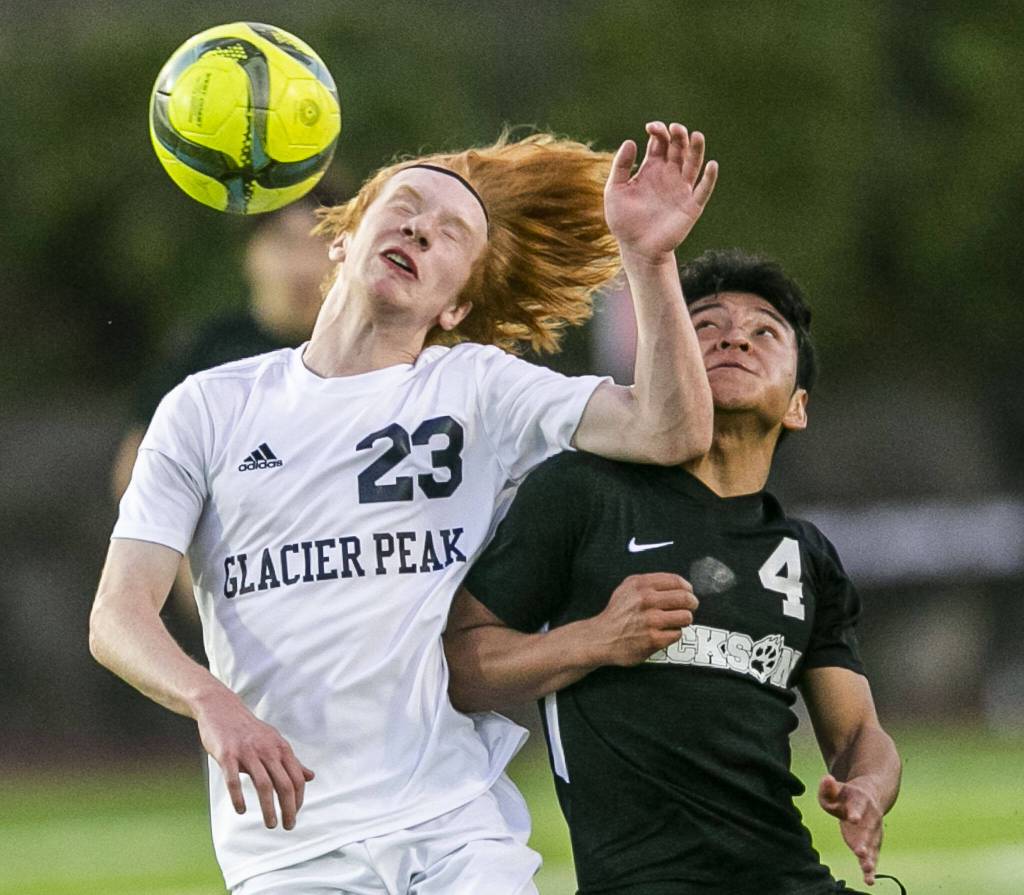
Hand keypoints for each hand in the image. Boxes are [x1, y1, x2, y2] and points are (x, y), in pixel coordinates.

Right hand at [195, 689, 314, 830]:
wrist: (221, 708)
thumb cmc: (249, 730)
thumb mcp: (274, 742)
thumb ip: (291, 762)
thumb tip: (310, 777)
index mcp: (280, 748)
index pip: (296, 778)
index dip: (298, 799)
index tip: (294, 814)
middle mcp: (267, 750)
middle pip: (284, 784)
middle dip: (288, 808)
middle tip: (288, 826)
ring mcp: (247, 752)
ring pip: (263, 785)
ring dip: (269, 808)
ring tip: (271, 824)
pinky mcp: (227, 754)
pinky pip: (234, 780)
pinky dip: (239, 797)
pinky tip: (242, 810)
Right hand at [589, 573, 697, 665]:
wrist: (601, 638)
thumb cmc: (616, 613)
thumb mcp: (627, 588)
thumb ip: (649, 582)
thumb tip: (677, 584)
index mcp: (641, 584)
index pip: (676, 581)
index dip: (687, 588)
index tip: (688, 593)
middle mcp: (646, 600)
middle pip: (685, 598)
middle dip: (691, 603)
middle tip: (690, 607)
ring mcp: (651, 620)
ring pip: (686, 616)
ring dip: (683, 620)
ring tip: (675, 621)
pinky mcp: (654, 639)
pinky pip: (677, 634)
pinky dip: (673, 634)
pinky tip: (663, 633)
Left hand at [604, 121, 717, 265]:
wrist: (637, 249)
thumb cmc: (623, 221)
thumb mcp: (615, 191)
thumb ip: (620, 167)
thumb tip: (631, 141)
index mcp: (651, 169)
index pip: (660, 143)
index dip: (658, 131)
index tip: (651, 128)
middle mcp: (668, 175)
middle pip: (678, 148)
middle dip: (678, 135)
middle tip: (674, 128)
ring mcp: (681, 189)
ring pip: (693, 163)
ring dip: (697, 149)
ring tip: (695, 136)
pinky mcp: (691, 205)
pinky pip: (704, 189)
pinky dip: (709, 177)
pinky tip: (710, 165)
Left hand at [818, 773, 883, 884]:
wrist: (870, 795)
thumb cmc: (847, 794)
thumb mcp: (836, 788)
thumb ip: (828, 787)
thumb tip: (826, 779)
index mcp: (861, 801)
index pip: (857, 806)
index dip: (855, 812)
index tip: (852, 818)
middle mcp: (871, 818)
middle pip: (868, 831)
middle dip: (864, 842)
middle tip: (860, 852)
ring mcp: (873, 832)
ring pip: (873, 846)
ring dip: (870, 858)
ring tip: (866, 869)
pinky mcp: (873, 844)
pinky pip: (873, 857)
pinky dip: (871, 869)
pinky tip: (869, 881)